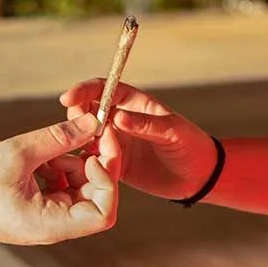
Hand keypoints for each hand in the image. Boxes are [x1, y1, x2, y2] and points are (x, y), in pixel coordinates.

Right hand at [0, 113, 120, 244]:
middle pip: (94, 198)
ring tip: (49, 146)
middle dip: (92, 164)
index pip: (103, 213)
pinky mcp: (34, 209)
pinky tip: (37, 155)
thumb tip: (93, 122)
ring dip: (71, 163)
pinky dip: (56, 168)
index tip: (95, 153)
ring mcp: (44, 219)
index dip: (107, 181)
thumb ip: (59, 137)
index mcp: (50, 225)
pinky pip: (59, 188)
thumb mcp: (18, 153)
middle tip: (86, 133)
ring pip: (78, 190)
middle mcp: (52, 227)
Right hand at [60, 79, 215, 199]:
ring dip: (78, 141)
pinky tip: (81, 168)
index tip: (68, 98)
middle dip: (77, 117)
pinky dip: (84, 163)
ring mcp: (115, 143)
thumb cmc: (191, 146)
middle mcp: (120, 121)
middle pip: (88, 111)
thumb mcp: (173, 131)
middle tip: (74, 128)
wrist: (199, 177)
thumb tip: (117, 118)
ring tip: (79, 150)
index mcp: (133, 104)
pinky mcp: (114, 164)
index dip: (84, 91)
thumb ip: (145, 125)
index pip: (104, 90)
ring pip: (87, 137)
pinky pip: (93, 161)